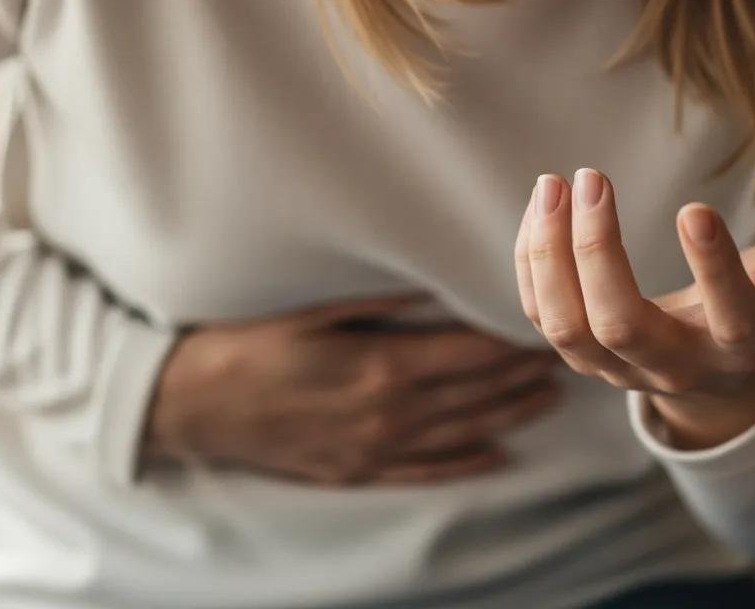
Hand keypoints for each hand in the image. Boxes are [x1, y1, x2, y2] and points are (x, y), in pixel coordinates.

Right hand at [140, 294, 562, 484]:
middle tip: (562, 360)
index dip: (512, 344)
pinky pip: (423, 471)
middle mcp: (388, 414)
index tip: (544, 329)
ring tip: (546, 401)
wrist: (193, 406)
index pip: (469, 355)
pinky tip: (495, 458)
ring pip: (461, 434)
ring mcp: (374, 447)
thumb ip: (380, 300)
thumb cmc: (250, 345)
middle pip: (475, 395)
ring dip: (508, 416)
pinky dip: (464, 464)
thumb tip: (435, 283)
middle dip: (522, 377)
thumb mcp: (313, 310)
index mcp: (381, 367)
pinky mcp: (357, 469)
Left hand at [514, 169, 754, 447]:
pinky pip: (540, 313)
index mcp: (736, 346)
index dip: (714, 268)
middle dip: (597, 252)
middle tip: (592, 175)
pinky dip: (533, 259)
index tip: (693, 207)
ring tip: (553, 183)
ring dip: (550, 252)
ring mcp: (617, 366)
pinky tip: (543, 208)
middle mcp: (671, 365)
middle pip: (620, 325)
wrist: (713, 372)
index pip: (729, 315)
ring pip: (565, 326)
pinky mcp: (580, 352)